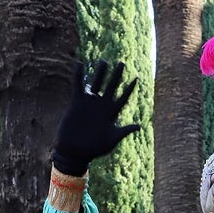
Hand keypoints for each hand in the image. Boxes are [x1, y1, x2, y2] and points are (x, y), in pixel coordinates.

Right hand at [52, 60, 140, 175]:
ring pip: (96, 83)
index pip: (123, 98)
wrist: (75, 151)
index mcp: (111, 114)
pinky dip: (79, 75)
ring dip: (100, 73)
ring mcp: (90, 103)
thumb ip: (123, 131)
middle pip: (111, 87)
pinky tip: (80, 63)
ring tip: (104, 60)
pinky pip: (78, 86)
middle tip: (122, 63)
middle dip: (116, 76)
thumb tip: (138, 126)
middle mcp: (101, 106)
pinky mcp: (77, 103)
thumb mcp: (111, 140)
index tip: (136, 78)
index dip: (129, 89)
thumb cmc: (94, 149)